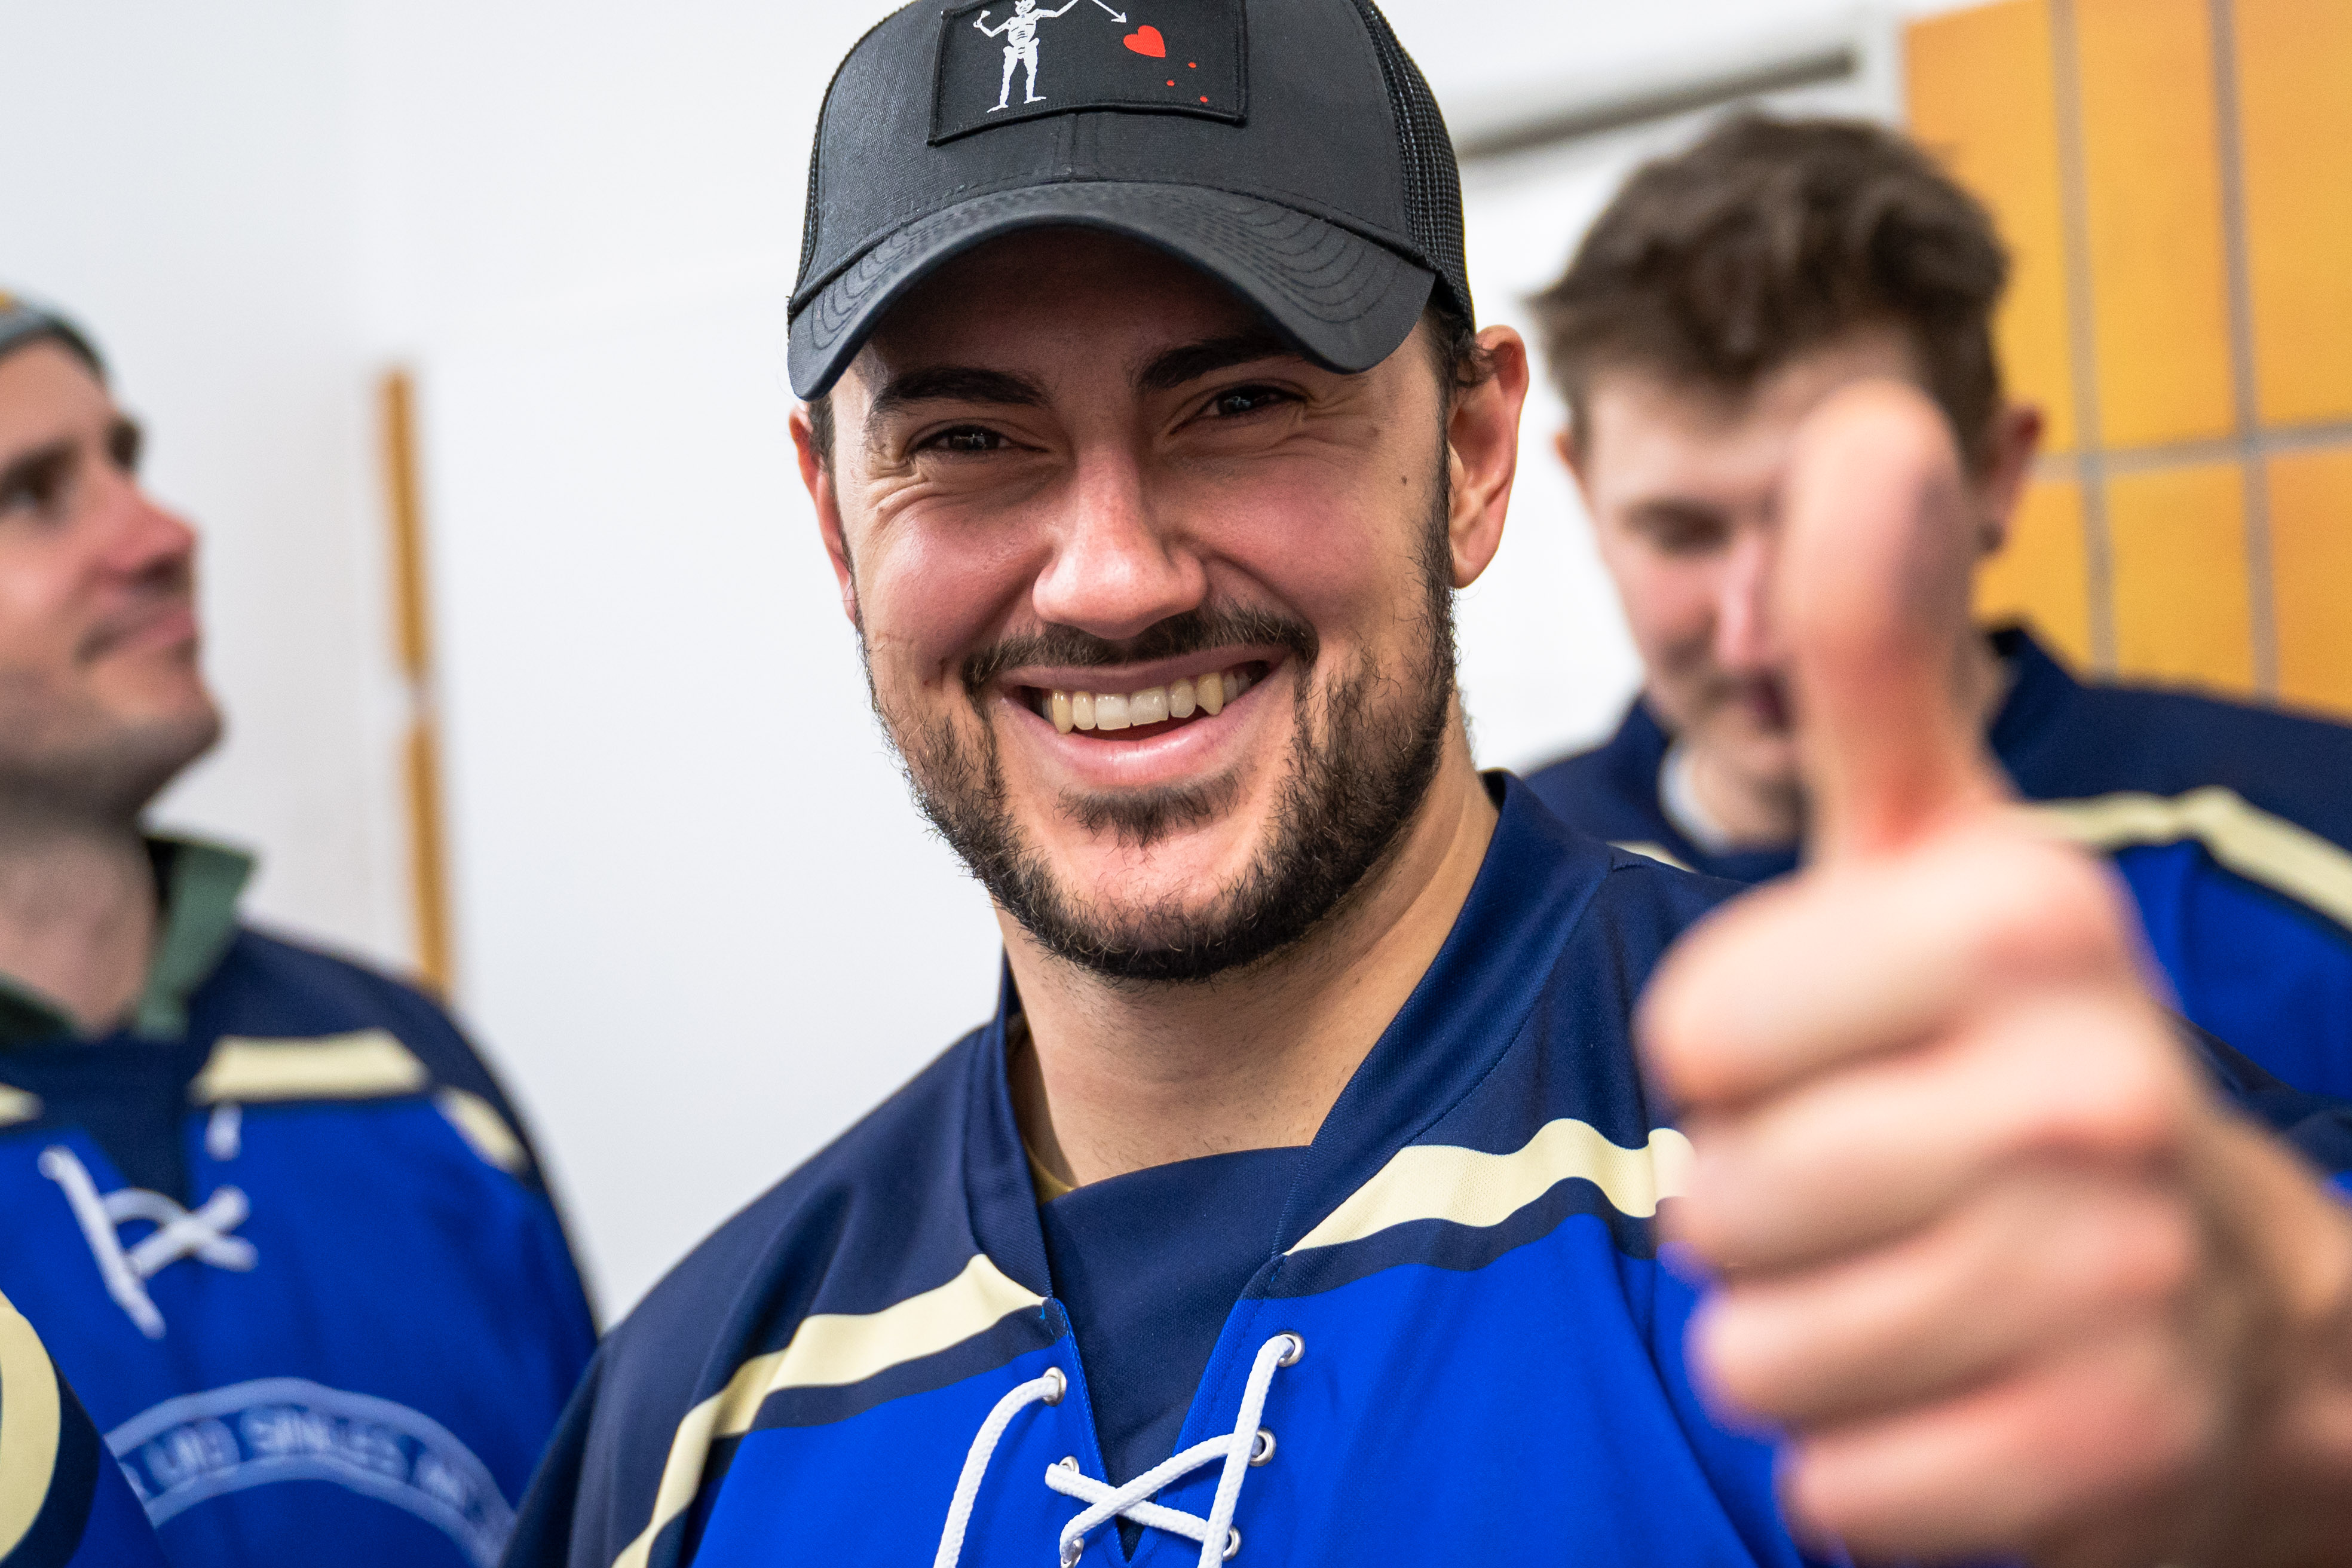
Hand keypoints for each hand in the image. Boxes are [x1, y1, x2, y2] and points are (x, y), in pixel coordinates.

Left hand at [1639, 382, 2351, 1565]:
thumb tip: (1871, 417)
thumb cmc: (2019, 1052)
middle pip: (1721, 1204)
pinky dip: (1863, 1465)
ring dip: (1805, 1337)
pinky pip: (1835, 1483)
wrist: (2227, 1309)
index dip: (1737, 1065)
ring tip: (1924, 1287)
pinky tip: (1961, 1399)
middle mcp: (2099, 1087)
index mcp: (2030, 918)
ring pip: (1759, 1350)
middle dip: (1766, 1215)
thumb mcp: (1948, 846)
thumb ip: (1879, 651)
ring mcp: (2122, 1284)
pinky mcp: (2111, 1459)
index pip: (1695, 1036)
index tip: (1851, 1055)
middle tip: (1895, 1190)